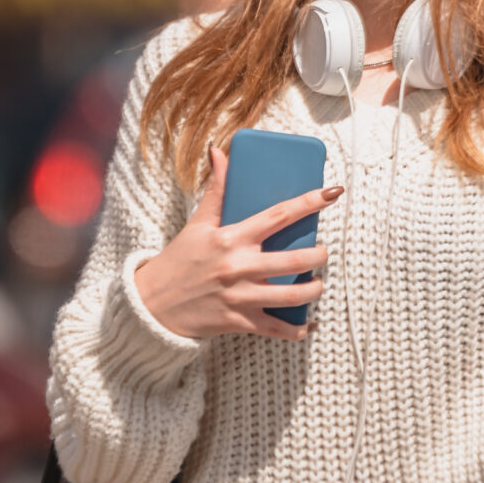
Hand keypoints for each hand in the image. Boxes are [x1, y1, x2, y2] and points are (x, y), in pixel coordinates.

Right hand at [132, 148, 340, 340]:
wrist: (151, 304)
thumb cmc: (178, 260)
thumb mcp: (197, 224)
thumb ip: (216, 190)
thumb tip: (220, 153)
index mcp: (232, 238)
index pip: (278, 215)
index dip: (309, 202)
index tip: (332, 193)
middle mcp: (239, 267)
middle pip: (294, 260)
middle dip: (319, 255)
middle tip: (323, 251)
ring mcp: (240, 297)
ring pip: (292, 297)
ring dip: (314, 290)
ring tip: (317, 283)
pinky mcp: (238, 323)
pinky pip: (277, 330)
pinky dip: (298, 329)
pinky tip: (309, 323)